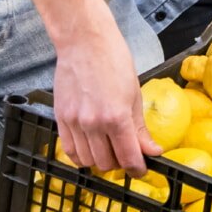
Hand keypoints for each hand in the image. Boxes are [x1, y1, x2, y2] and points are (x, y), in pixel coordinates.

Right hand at [52, 4, 158, 174]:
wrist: (85, 42)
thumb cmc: (114, 61)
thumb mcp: (135, 95)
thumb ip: (140, 128)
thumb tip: (151, 151)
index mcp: (116, 117)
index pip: (128, 157)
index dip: (138, 168)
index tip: (142, 168)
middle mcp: (93, 123)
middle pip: (106, 163)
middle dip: (120, 163)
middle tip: (127, 153)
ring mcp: (74, 122)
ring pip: (87, 160)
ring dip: (100, 160)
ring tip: (109, 148)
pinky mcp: (60, 118)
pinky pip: (69, 150)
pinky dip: (81, 155)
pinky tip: (91, 146)